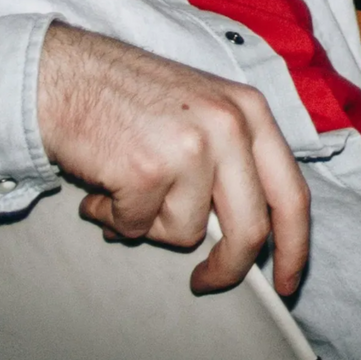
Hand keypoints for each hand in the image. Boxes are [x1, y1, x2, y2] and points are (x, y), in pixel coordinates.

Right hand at [36, 24, 309, 295]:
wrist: (66, 75)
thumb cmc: (130, 99)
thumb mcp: (204, 111)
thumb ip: (233, 163)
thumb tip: (247, 237)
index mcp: (250, 111)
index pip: (291, 193)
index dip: (294, 247)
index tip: (286, 283)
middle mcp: (229, 125)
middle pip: (251, 230)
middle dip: (227, 269)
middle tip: (204, 281)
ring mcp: (191, 147)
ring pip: (188, 233)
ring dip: (152, 223)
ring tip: (129, 184)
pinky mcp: (148, 171)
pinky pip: (138, 228)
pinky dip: (117, 217)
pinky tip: (105, 184)